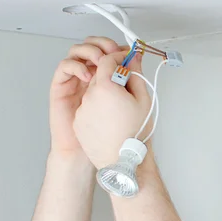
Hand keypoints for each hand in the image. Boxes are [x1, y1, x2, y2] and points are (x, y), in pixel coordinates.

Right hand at [49, 36, 130, 157]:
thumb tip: (135, 58)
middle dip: (102, 44)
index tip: (127, 50)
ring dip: (90, 51)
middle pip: (92, 46)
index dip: (117, 47)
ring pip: (77, 51)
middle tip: (112, 51)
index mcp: (107, 77)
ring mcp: (75, 79)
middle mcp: (90, 75)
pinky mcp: (62, 86)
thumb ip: (129, 78)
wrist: (89, 150)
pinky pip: (65, 66)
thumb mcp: (126, 101)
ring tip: (100, 62)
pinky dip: (76, 65)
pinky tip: (87, 75)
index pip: (109, 51)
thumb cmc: (108, 130)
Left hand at [72, 40, 153, 169]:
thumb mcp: (143, 100)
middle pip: (99, 75)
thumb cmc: (136, 134)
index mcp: (105, 87)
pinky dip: (98, 109)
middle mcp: (89, 96)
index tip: (127, 60)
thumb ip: (136, 74)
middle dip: (112, 77)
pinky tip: (111, 121)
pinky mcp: (78, 123)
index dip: (119, 58)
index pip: (108, 60)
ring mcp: (82, 110)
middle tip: (127, 88)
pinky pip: (88, 108)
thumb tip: (133, 58)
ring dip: (105, 95)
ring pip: (93, 93)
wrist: (124, 162)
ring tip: (120, 111)